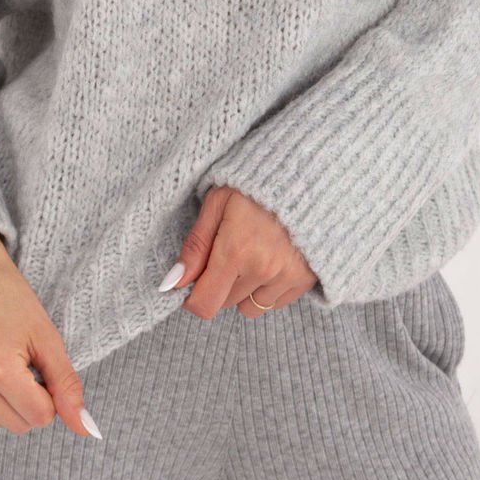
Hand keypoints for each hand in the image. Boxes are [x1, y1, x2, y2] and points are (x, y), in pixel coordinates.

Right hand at [0, 232, 100, 438]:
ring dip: (7, 400)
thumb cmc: (9, 299)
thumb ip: (66, 384)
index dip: (49, 393)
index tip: (40, 364)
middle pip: (19, 425)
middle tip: (22, 360)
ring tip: (0, 359)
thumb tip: (86, 429)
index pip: (41, 417)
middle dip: (30, 399)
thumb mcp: (46, 336)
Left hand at [170, 185, 318, 319]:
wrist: (306, 171)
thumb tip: (173, 283)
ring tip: (251, 254)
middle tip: (226, 251)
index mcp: (236, 250)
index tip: (194, 280)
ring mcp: (287, 276)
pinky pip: (274, 304)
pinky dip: (267, 289)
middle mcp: (263, 269)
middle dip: (219, 284)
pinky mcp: (305, 279)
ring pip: (250, 308)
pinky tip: (270, 259)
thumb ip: (195, 245)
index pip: (204, 304)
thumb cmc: (255, 183)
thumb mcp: (217, 203)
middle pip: (225, 303)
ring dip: (244, 289)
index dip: (192, 297)